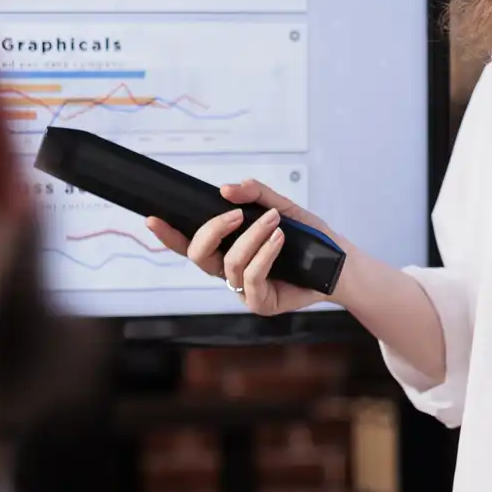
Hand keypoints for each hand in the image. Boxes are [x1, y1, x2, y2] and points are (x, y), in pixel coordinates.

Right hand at [148, 179, 333, 316]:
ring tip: (274, 222)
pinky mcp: (260, 303)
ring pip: (229, 263)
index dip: (168, 235)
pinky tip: (279, 238)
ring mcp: (242, 289)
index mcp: (227, 248)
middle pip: (198, 255)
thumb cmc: (308, 237)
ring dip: (251, 238)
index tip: (153, 218)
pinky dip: (264, 254)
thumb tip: (226, 188)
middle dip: (212, 230)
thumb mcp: (281, 206)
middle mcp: (229, 270)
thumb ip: (254, 194)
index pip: (190, 242)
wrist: (338, 261)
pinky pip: (252, 277)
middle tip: (235, 213)